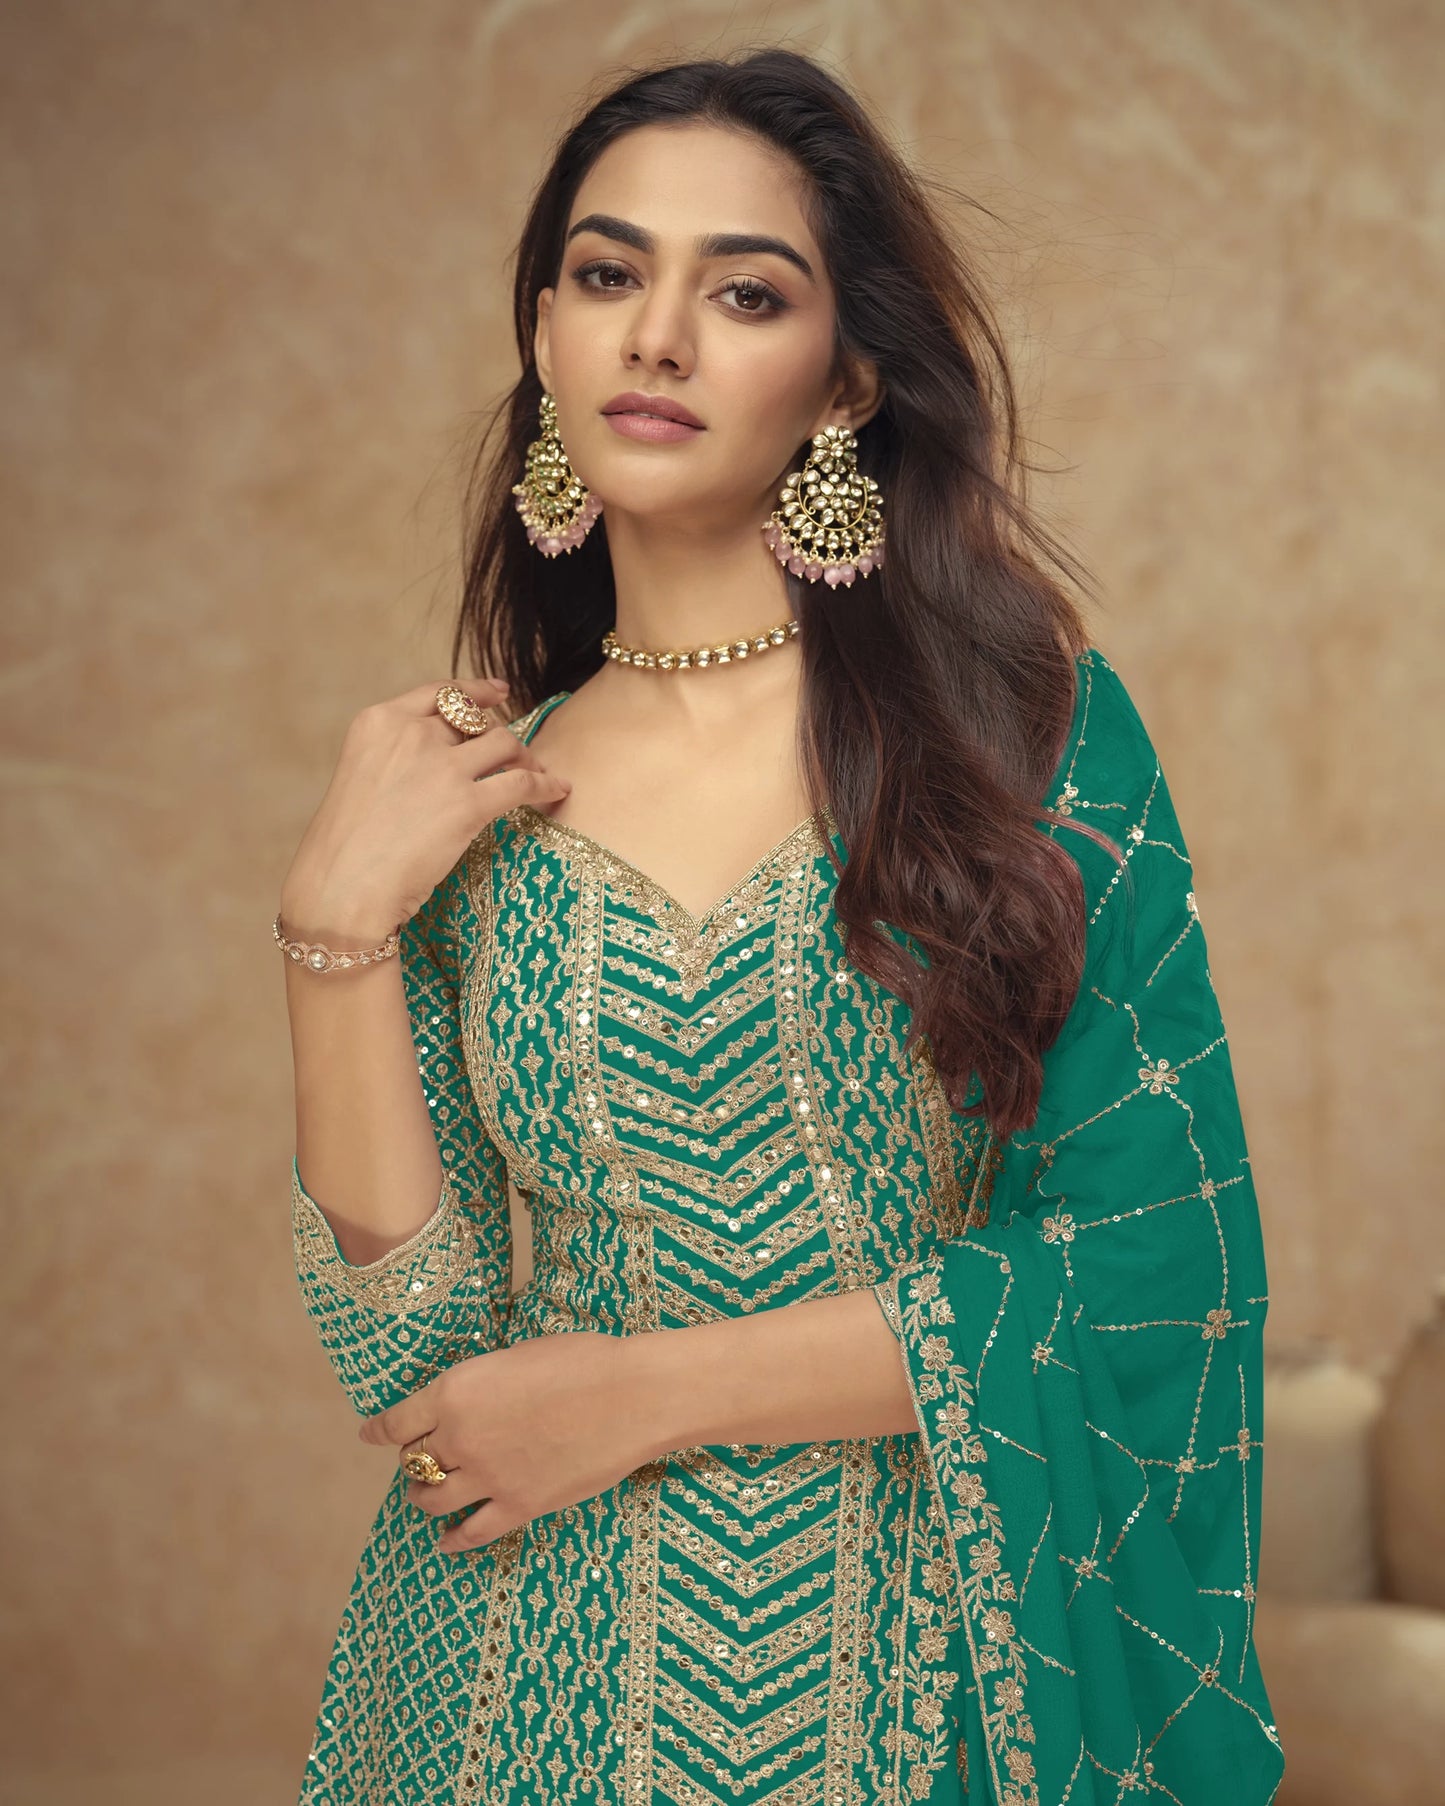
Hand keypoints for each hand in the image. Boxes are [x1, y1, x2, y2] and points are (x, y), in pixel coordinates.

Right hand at [280, 675, 570, 941]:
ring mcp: (442, 767)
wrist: (341, 887)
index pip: (440, 693)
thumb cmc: (346, 847)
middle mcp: (412, 734)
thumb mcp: (361, 777)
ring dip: (526, 758)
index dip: (476, 690)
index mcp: (379, 722)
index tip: (498, 691)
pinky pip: (523, 782)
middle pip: (477, 720)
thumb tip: (438, 759)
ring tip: (536, 774)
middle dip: (499, 736)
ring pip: (506, 743)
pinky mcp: (468, 804)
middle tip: (514, 755)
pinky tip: (558, 791)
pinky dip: (546, 785)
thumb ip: (395, 757)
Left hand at [357, 1332, 672, 1553]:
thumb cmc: (582, 1361)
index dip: (378, 1431)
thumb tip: (471, 1399)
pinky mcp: (519, 1506)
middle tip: (420, 1457)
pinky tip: (447, 1540)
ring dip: (423, 1497)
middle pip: (415, 1459)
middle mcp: (460, 1436)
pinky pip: (472, 1533)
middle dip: (413, 1458)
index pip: (397, 1421)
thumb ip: (482, 1383)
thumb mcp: (516, 1357)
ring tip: (424, 1497)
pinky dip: (453, 1539)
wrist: (631, 1396)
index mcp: (455, 1390)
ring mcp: (488, 1477)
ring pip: (432, 1498)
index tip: (369, 1435)